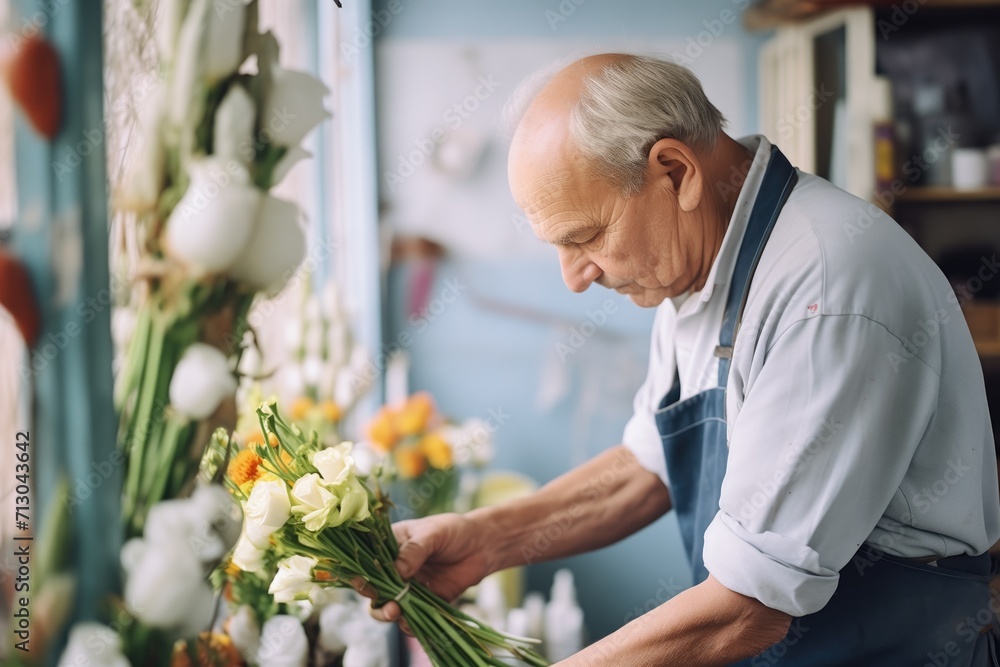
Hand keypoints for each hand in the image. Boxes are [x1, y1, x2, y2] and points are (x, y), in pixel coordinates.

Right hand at [359, 512, 493, 624]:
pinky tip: (411, 623)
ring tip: (395, 612)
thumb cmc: (453, 530)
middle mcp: (394, 570)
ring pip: (388, 606)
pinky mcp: (425, 603)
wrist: (482, 545)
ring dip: (388, 613)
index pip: (367, 561)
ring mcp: (408, 588)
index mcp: (389, 547)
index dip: (360, 572)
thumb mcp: (432, 533)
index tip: (361, 581)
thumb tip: (398, 571)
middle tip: (384, 600)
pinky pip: (411, 617)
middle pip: (373, 588)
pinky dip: (408, 624)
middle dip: (374, 598)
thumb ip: (414, 551)